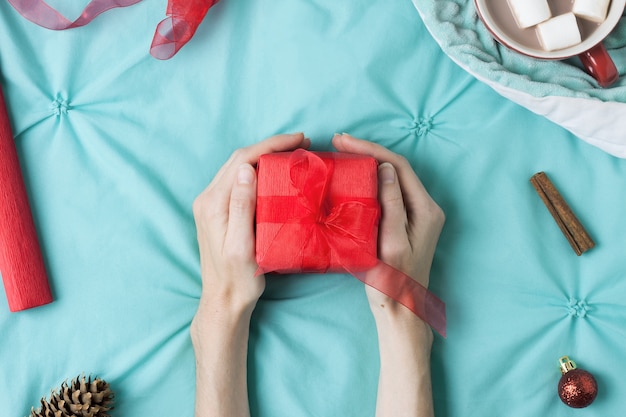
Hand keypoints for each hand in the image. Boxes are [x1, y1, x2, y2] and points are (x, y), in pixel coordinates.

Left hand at [191, 133, 309, 316]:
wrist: (224, 300)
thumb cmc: (237, 279)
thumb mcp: (242, 246)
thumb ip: (242, 207)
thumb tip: (248, 170)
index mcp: (213, 203)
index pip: (243, 161)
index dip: (271, 145)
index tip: (298, 140)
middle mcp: (208, 199)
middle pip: (240, 159)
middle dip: (270, 146)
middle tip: (302, 143)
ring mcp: (211, 204)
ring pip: (239, 167)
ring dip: (265, 155)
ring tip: (293, 153)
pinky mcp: (219, 211)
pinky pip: (239, 180)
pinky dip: (259, 169)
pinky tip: (276, 172)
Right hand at [332, 134, 444, 313]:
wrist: (400, 310)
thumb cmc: (394, 282)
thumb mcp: (391, 243)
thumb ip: (391, 204)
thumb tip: (385, 168)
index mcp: (425, 210)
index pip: (399, 167)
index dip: (372, 150)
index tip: (345, 142)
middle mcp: (425, 208)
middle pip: (397, 169)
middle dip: (369, 152)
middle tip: (340, 142)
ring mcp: (416, 216)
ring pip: (393, 179)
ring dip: (369, 163)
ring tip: (344, 154)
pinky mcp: (405, 223)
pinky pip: (389, 193)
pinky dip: (371, 180)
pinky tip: (354, 178)